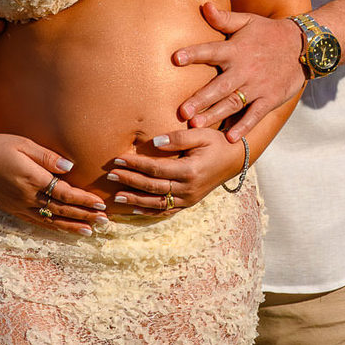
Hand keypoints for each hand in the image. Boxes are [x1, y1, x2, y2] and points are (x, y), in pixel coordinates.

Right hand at [0, 133, 107, 236]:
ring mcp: (20, 206)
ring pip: (51, 220)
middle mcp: (27, 196)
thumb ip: (47, 157)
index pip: (64, 193)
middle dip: (84, 215)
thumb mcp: (23, 144)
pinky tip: (63, 229)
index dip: (84, 200)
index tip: (100, 204)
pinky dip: (53, 227)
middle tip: (105, 221)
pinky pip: (37, 222)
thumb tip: (70, 167)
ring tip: (90, 231)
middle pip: (61, 210)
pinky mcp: (14, 210)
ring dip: (72, 226)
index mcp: (32, 178)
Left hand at [104, 128, 244, 211]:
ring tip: (117, 196)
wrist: (234, 159)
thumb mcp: (200, 134)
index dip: (136, 165)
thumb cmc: (216, 142)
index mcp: (190, 170)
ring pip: (157, 204)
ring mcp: (188, 199)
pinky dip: (148, 211)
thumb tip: (153, 143)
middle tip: (110, 175)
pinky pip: (166, 211)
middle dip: (130, 181)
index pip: (156, 169)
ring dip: (135, 199)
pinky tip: (134, 208)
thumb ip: (177, 137)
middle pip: (153, 187)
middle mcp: (188, 189)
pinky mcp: (188, 204)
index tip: (118, 159)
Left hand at [173, 5, 304, 139]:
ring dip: (215, 114)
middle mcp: (245, 69)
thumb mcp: (248, 21)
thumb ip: (224, 19)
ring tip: (196, 125)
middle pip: (219, 86)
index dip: (194, 54)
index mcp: (236, 49)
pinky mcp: (270, 99)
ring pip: (233, 103)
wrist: (302, 46)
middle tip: (182, 111)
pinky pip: (255, 115)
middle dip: (200, 98)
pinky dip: (244, 126)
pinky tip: (230, 138)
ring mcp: (258, 86)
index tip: (175, 59)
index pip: (211, 51)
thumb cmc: (269, 33)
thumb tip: (204, 6)